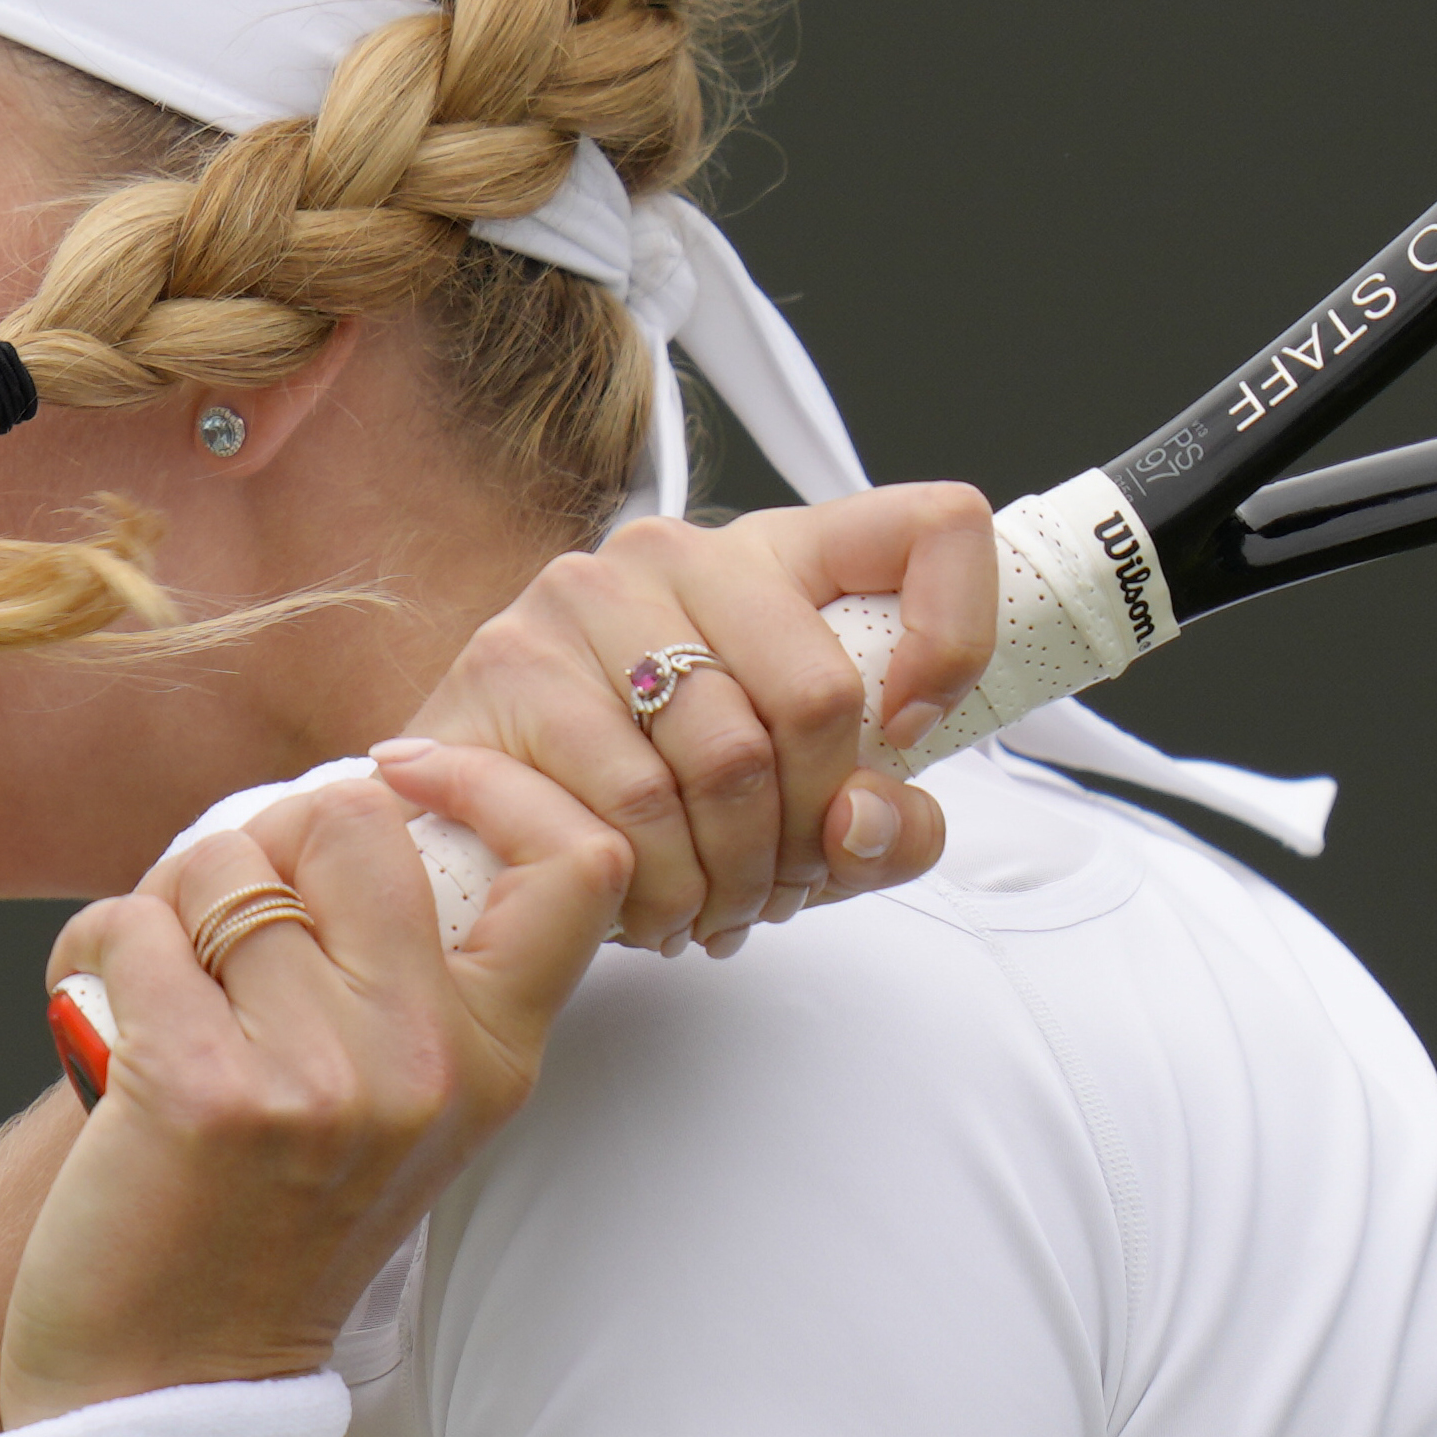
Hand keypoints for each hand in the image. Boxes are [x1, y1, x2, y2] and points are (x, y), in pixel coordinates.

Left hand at [0, 756, 627, 1428]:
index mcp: (495, 1057)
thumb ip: (413, 976)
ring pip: (224, 865)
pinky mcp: (203, 1093)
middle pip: (357, 818)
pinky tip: (100, 1015)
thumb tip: (363, 803)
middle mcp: (428, 1062)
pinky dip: (96, 950)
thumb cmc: (264, 1228)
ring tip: (162, 981)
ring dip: (169, 901)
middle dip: (268, 835)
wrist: (171, 1390)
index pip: (574, 861)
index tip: (404, 778)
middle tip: (233, 912)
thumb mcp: (401, 1107)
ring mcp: (323, 1079)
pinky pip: (134, 927)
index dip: (491, 783)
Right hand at [375, 484, 1002, 958]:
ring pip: (727, 762)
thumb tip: (862, 822)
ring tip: (714, 910)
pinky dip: (658, 890)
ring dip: (736, 878)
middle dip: (813, 830)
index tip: (913, 734)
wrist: (481, 812)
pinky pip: (632, 804)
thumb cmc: (666, 800)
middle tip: (782, 887)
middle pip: (821, 694)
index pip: (934, 526)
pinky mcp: (511, 659)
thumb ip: (885, 826)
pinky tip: (648, 908)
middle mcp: (684, 551)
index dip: (955, 636)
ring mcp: (589, 594)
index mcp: (781, 556)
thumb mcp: (807, 819)